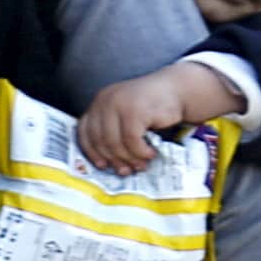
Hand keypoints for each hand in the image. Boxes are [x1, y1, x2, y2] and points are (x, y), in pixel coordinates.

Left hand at [79, 72, 193, 175]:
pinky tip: (151, 153)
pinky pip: (132, 141)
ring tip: (142, 164)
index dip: (91, 151)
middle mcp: (105, 101)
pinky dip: (141, 152)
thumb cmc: (153, 107)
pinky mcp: (134, 110)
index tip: (103, 165)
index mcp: (99, 102)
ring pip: (115, 143)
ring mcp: (118, 104)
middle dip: (114, 160)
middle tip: (127, 171)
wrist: (177, 89)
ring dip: (129, 159)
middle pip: (100, 140)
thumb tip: (108, 163)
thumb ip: (114, 131)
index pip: (84, 131)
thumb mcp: (126, 116)